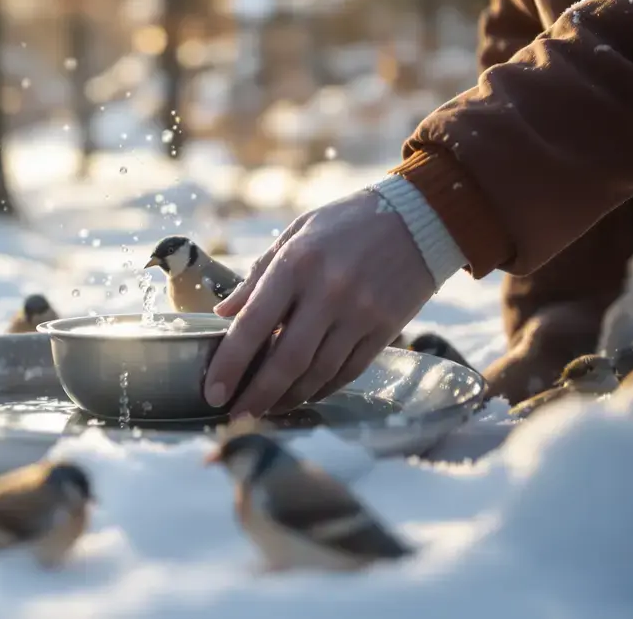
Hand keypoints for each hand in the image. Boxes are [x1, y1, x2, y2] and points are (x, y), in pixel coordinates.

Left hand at [203, 189, 433, 416]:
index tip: (212, 392)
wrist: (420, 217)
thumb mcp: (295, 234)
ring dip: (289, 398)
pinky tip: (305, 394)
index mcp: (296, 263)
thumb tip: (223, 313)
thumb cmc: (346, 223)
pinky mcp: (386, 328)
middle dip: (257, 395)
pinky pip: (349, 370)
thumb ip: (258, 276)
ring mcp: (360, 313)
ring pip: (318, 373)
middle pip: (286, 360)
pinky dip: (323, 388)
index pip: (252, 324)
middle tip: (236, 416)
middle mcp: (328, 291)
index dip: (229, 364)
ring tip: (267, 408)